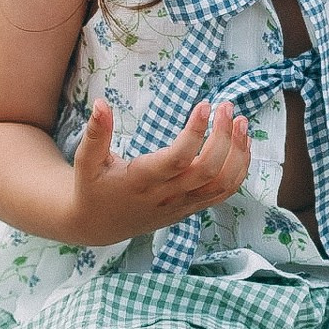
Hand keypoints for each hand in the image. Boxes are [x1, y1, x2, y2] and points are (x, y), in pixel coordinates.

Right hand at [66, 98, 251, 244]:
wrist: (99, 226)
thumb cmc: (93, 188)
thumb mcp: (86, 161)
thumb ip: (96, 133)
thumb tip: (101, 103)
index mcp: (141, 181)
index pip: (177, 159)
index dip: (195, 133)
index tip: (205, 105)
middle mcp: (166, 196)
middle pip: (207, 170)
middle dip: (224, 137)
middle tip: (226, 106)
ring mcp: (181, 205)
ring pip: (222, 184)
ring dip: (238, 153)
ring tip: (241, 122)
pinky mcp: (190, 209)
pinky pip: (223, 193)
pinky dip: (238, 170)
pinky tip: (242, 145)